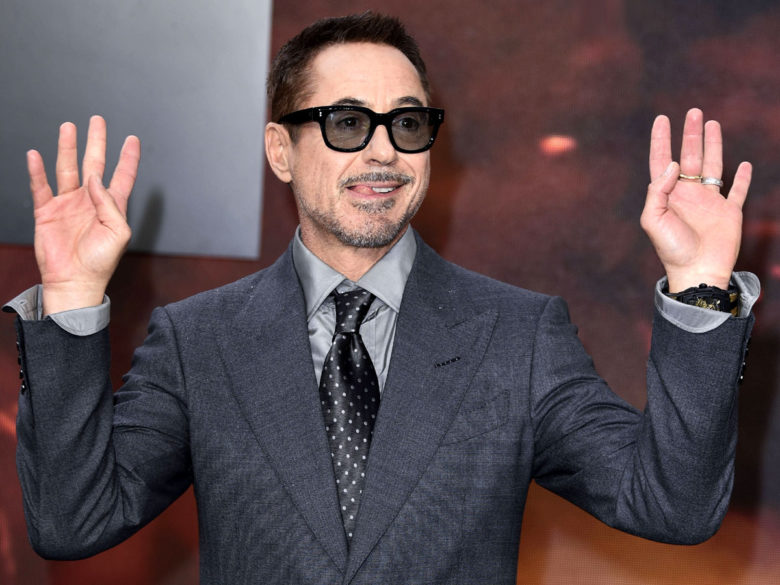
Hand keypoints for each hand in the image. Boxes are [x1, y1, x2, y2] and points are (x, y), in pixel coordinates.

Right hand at [28, 115, 139, 314]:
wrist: (74, 281)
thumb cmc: (101, 262)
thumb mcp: (118, 233)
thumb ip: (110, 203)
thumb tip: (96, 178)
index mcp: (111, 206)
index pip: (122, 176)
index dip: (128, 158)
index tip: (132, 139)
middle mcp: (90, 201)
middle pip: (93, 164)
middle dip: (95, 142)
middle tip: (97, 120)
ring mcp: (68, 204)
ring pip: (67, 168)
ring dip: (67, 148)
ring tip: (68, 127)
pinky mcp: (47, 212)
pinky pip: (41, 186)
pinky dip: (37, 171)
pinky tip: (36, 155)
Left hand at [640, 108, 751, 291]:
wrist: (697, 271)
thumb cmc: (671, 248)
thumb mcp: (653, 219)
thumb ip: (657, 191)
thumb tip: (672, 164)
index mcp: (668, 195)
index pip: (662, 161)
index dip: (661, 140)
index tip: (662, 119)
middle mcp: (688, 194)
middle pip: (689, 156)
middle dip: (690, 134)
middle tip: (693, 112)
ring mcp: (709, 202)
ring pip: (712, 166)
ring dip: (713, 145)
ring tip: (712, 123)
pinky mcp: (729, 213)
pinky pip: (737, 191)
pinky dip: (741, 178)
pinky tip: (742, 164)